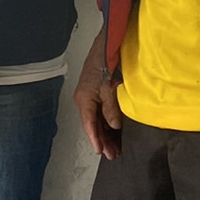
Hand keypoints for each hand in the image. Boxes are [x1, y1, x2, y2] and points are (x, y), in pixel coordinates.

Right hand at [73, 27, 121, 159]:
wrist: (107, 44)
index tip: (101, 152)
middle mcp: (84, 100)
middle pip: (92, 124)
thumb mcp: (109, 89)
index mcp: (84, 100)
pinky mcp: (97, 91)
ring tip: (115, 147)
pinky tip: (115, 130)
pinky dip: (108, 122)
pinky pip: (101, 111)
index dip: (96, 139)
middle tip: (113, 155)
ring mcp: (90, 95)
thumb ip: (111, 109)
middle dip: (102, 140)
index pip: (89, 125)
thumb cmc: (106, 64)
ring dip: (106, 132)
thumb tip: (114, 126)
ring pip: (97, 119)